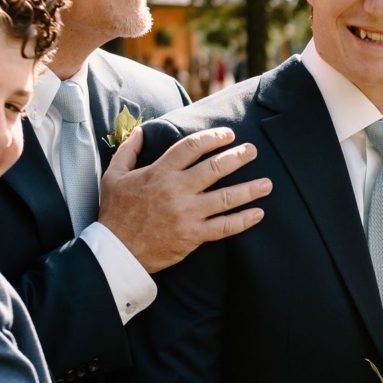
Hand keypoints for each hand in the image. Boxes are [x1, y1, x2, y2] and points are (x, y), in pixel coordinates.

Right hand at [98, 126, 271, 272]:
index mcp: (159, 172)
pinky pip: (224, 227)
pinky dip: (243, 220)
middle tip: (253, 151)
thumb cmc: (115, 212)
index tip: (228, 134)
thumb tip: (141, 130)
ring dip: (250, 189)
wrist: (115, 251)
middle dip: (237, 157)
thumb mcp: (114, 175)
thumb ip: (128, 150)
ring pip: (225, 197)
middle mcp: (176, 190)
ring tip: (267, 183)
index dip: (213, 137)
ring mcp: (187, 213)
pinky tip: (258, 213)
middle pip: (214, 168)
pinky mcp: (192, 236)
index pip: (192, 147)